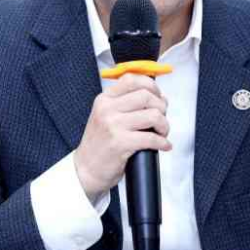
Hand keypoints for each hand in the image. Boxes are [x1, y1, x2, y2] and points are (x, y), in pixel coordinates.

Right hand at [74, 73, 170, 201]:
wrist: (85, 169)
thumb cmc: (99, 144)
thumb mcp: (106, 116)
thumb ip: (126, 104)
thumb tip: (159, 98)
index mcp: (105, 99)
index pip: (132, 79)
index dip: (151, 86)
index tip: (158, 96)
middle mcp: (107, 109)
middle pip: (146, 96)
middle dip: (161, 107)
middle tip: (162, 118)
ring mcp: (113, 126)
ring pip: (153, 115)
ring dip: (164, 125)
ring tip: (162, 133)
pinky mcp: (120, 143)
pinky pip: (152, 138)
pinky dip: (163, 142)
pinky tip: (163, 146)